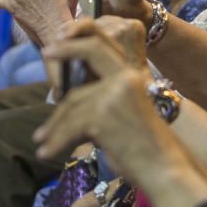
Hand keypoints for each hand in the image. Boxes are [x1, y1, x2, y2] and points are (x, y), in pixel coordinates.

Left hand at [34, 18, 154, 161]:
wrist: (165, 168)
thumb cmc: (145, 147)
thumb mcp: (124, 112)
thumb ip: (100, 98)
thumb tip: (66, 96)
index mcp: (133, 75)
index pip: (104, 44)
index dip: (79, 38)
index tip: (59, 40)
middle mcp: (125, 78)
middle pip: (90, 52)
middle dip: (65, 50)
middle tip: (45, 53)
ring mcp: (114, 94)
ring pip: (72, 102)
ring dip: (54, 125)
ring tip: (42, 141)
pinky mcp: (102, 115)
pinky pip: (69, 126)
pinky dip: (56, 141)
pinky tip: (46, 153)